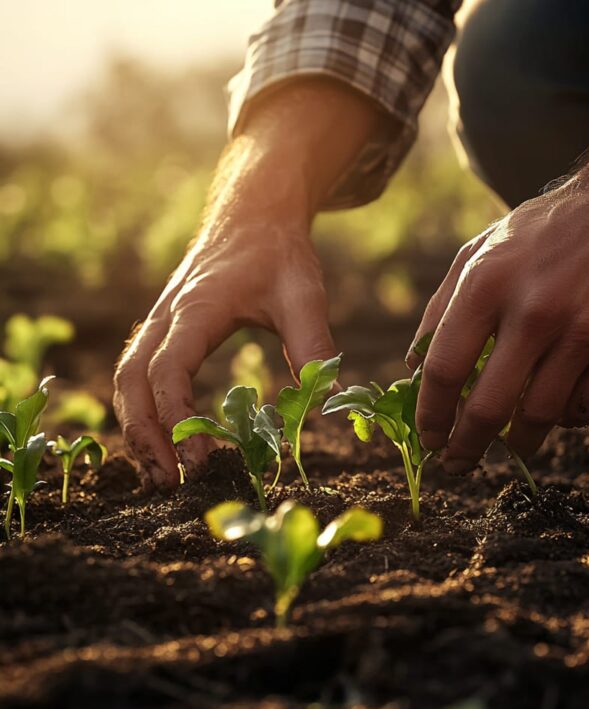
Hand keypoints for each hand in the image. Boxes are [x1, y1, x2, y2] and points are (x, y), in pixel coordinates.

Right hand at [114, 80, 381, 488]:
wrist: (254, 214)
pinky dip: (143, 408)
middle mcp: (167, 316)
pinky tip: (162, 437)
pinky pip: (139, 371)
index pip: (168, 369)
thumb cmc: (278, 253)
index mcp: (197, 309)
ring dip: (137, 426)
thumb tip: (327, 405)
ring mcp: (161, 320)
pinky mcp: (166, 327)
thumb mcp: (303, 296)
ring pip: (128, 378)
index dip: (177, 418)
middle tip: (168, 482)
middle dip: (144, 435)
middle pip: (133, 380)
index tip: (197, 461)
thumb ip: (314, 346)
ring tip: (159, 472)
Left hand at [410, 27, 588, 473]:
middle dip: (466, 448)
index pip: (444, 369)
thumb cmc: (545, 233)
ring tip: (512, 444)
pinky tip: (557, 406)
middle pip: (487, 408)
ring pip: (539, 418)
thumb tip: (413, 370)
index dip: (431, 415)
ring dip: (518, 442)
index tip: (428, 438)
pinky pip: (584, 409)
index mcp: (488, 282)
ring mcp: (586, 331)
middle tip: (458, 465)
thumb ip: (441, 309)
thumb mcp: (480, 251)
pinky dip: (564, 418)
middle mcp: (535, 309)